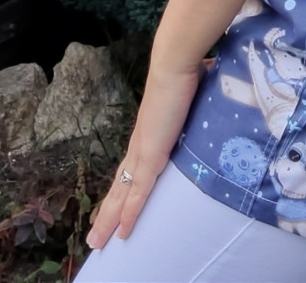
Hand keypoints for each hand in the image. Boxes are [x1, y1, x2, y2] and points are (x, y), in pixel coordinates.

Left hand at [86, 64, 201, 250]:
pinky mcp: (150, 155)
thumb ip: (197, 101)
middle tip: (95, 236)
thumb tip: (210, 86)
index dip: (122, 188)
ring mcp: (143, 150)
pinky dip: (130, 213)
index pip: (131, 167)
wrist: (175, 63)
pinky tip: (122, 231)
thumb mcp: (192, 95)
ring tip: (96, 242)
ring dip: (109, 219)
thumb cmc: (185, 73)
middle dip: (107, 212)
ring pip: (121, 194)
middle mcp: (140, 144)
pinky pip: (138, 191)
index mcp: (148, 132)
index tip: (114, 204)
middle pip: (119, 186)